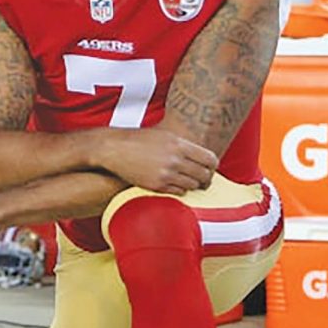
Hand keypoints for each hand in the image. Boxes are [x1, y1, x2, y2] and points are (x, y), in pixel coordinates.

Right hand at [93, 128, 217, 195]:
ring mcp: (166, 173)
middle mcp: (175, 159)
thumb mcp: (163, 135)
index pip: (210, 159)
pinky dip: (178, 189)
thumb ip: (183, 145)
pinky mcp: (157, 185)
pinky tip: (172, 184)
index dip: (213, 166)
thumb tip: (201, 157)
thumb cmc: (137, 140)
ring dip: (191, 184)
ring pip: (193, 185)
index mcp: (179, 144)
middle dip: (206, 179)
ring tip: (185, 181)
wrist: (114, 148)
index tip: (209, 169)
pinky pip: (179, 192)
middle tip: (203, 181)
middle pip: (204, 175)